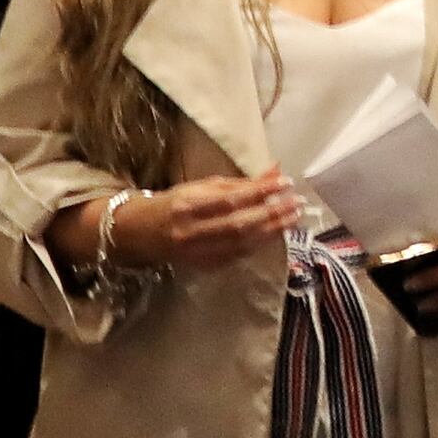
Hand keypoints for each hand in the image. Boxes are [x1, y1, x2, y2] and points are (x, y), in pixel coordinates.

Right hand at [89, 172, 297, 276]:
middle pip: (239, 225)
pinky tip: (274, 234)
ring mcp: (196, 253)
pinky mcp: (202, 266)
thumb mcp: (202, 186)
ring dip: (272, 231)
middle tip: (297, 203)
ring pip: (241, 244)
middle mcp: (191, 231)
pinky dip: (257, 245)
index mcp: (188, 205)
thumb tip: (276, 171)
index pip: (230, 200)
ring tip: (293, 218)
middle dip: (272, 214)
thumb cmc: (175, 202)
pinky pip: (235, 257)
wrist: (140, 234)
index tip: (286, 183)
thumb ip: (239, 182)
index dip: (260, 192)